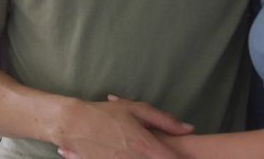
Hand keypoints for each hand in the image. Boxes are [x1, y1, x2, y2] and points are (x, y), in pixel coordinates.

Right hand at [55, 95, 192, 158]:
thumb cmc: (106, 113)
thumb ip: (165, 120)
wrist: (73, 123)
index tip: (190, 156)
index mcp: (144, 145)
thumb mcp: (137, 110)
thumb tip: (189, 128)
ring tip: (140, 150)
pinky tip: (128, 155)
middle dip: (169, 158)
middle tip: (174, 153)